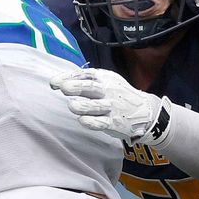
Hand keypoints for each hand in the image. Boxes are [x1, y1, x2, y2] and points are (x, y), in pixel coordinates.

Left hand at [50, 68, 166, 143]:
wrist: (144, 111)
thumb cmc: (118, 94)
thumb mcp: (107, 81)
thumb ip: (85, 80)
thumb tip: (59, 81)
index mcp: (104, 78)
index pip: (84, 75)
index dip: (67, 78)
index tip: (54, 83)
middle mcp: (107, 91)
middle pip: (89, 88)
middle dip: (74, 87)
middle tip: (64, 88)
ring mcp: (111, 107)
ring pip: (92, 106)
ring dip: (79, 105)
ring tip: (72, 105)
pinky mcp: (113, 123)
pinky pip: (99, 123)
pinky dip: (89, 121)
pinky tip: (82, 119)